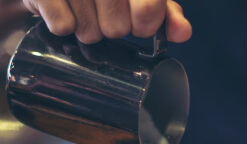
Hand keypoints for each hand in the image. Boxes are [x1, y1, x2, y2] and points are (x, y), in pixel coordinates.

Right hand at [23, 0, 191, 43]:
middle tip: (105, 12)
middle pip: (117, 29)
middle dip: (113, 28)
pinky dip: (64, 24)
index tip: (140, 24)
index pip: (149, 10)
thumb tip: (183, 33)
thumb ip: (164, 11)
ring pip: (89, 32)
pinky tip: (65, 7)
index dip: (146, 24)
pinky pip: (63, 27)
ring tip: (84, 9)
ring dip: (89, 29)